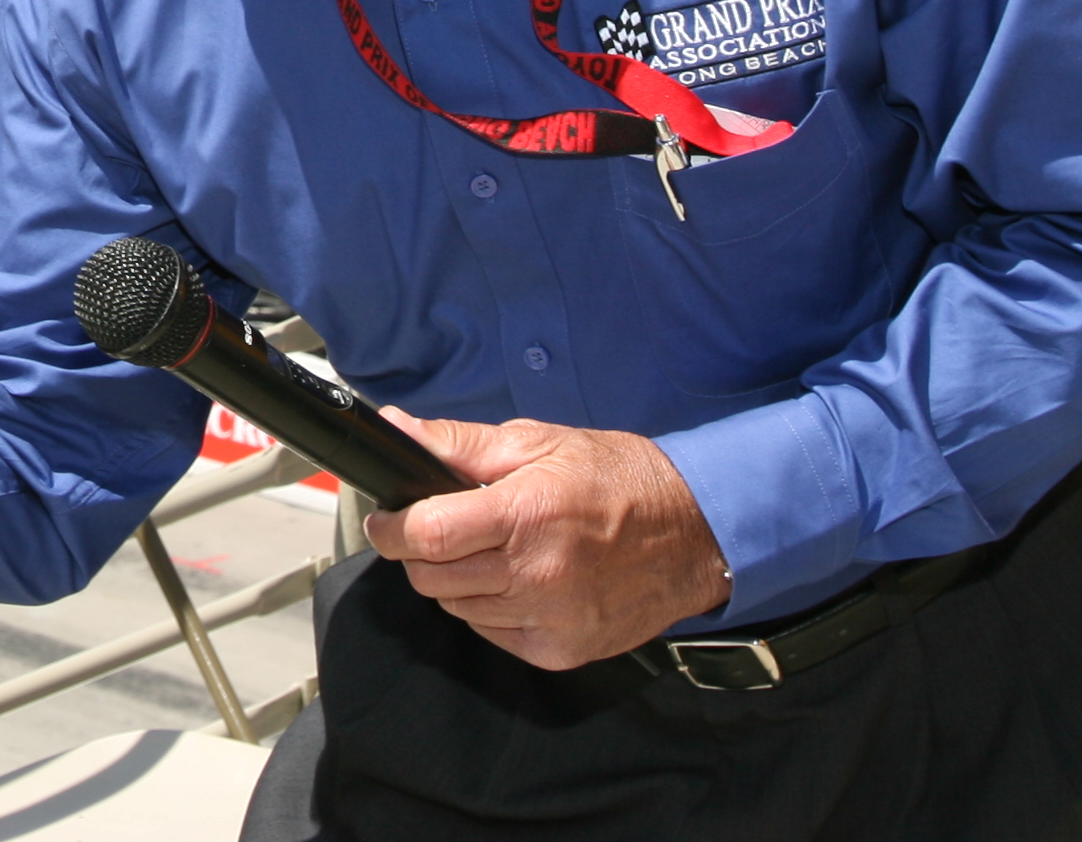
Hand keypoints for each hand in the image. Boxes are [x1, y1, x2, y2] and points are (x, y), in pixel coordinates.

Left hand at [358, 412, 729, 669]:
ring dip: (456, 582)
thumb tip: (399, 428)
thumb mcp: (539, 442)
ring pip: (457, 609)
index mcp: (527, 515)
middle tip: (440, 529)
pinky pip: (492, 635)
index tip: (386, 519)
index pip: (427, 536)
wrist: (695, 535)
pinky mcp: (562, 652)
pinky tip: (517, 580)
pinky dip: (489, 610)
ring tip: (490, 550)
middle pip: (432, 579)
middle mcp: (538, 575)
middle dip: (422, 553)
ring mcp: (551, 620)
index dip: (392, 528)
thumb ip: (459, 444)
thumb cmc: (619, 481)